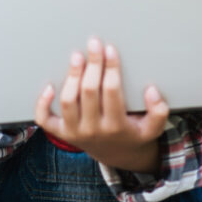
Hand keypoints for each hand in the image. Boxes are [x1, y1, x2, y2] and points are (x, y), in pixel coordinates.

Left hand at [34, 38, 168, 172]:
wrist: (119, 158)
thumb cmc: (134, 134)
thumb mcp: (153, 129)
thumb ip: (159, 111)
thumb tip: (151, 90)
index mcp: (117, 127)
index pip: (112, 91)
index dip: (111, 68)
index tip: (110, 49)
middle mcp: (94, 130)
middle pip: (89, 92)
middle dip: (92, 65)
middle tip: (93, 43)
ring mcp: (75, 132)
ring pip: (68, 101)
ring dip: (71, 76)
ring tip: (77, 56)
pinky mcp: (62, 133)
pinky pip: (45, 120)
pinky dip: (43, 104)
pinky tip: (49, 86)